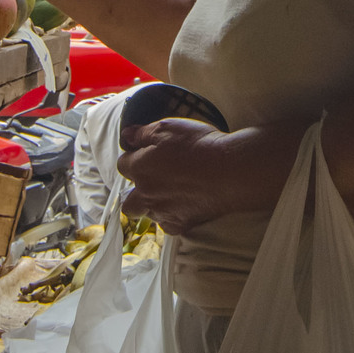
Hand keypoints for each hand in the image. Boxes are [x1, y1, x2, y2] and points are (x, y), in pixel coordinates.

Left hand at [119, 120, 289, 236]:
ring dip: (153, 205)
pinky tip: (184, 204)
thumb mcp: (168, 127)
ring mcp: (162, 212)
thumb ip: (142, 133)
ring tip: (170, 193)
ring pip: (147, 214)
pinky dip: (171, 216)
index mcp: (140, 168)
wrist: (230, 171)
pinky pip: (167, 224)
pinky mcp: (181, 224)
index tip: (147, 152)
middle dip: (133, 193)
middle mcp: (146, 194)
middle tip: (151, 181)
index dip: (134, 157)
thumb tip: (126, 136)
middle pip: (127, 201)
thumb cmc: (199, 145)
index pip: (123, 165)